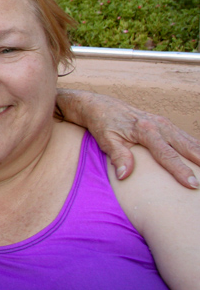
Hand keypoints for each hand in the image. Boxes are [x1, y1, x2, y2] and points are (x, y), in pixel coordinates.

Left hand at [59, 89, 199, 188]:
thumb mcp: (106, 140)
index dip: (181, 170)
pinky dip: (196, 146)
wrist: (100, 105)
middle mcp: (159, 125)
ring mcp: (164, 123)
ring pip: (189, 140)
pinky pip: (185, 137)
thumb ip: (118, 156)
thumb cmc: (103, 124)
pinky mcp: (165, 124)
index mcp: (145, 130)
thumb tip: (125, 175)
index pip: (167, 155)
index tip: (192, 184)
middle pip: (186, 146)